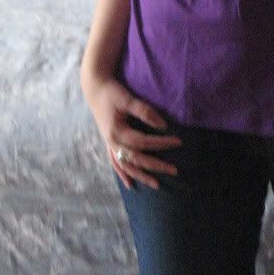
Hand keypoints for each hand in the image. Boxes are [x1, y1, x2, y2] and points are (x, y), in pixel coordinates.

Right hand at [83, 75, 181, 189]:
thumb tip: (163, 126)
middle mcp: (112, 143)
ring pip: (126, 167)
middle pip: (136, 159)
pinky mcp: (108, 144)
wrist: (95, 89)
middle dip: (156, 166)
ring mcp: (109, 145)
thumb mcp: (127, 99)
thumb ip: (144, 112)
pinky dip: (123, 175)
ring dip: (141, 176)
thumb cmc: (112, 92)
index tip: (178, 142)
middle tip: (174, 171)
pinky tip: (130, 185)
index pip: (143, 142)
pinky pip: (116, 164)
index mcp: (117, 132)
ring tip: (156, 185)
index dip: (161, 143)